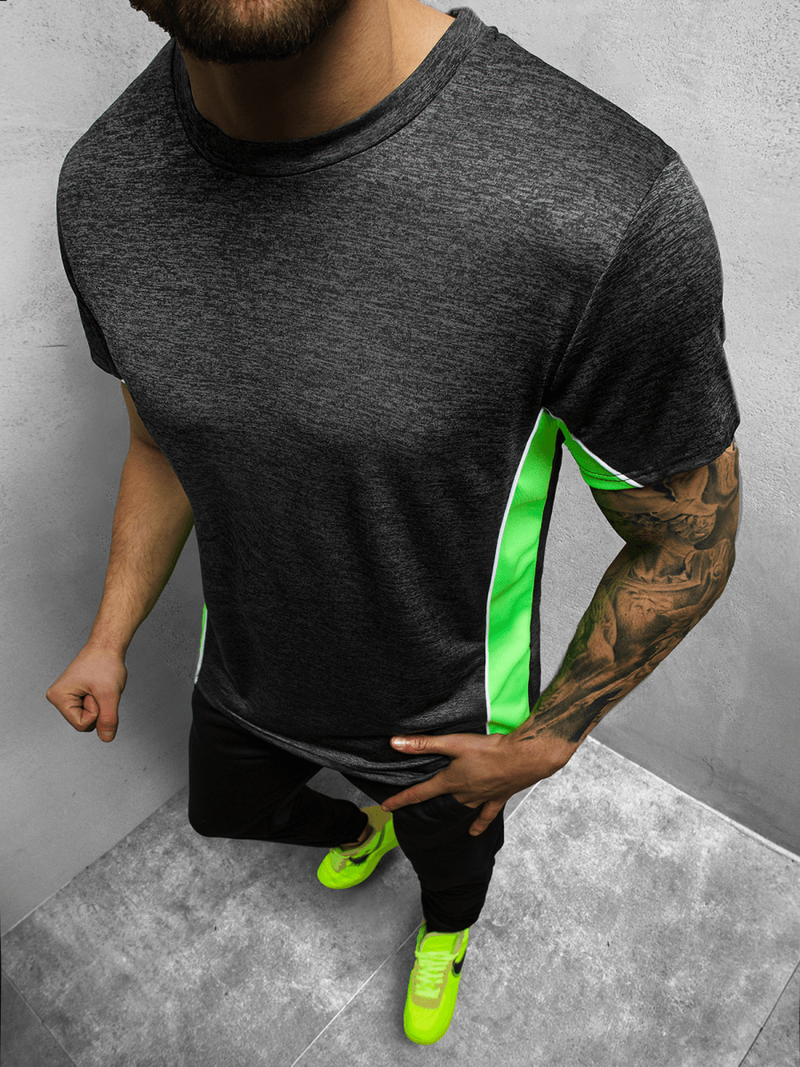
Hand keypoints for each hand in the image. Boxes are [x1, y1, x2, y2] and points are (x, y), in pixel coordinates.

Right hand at [46, 645, 127, 741]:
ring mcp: (66, 697)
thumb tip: (106, 738)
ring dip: (100, 705)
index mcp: (58, 697)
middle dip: (98, 709)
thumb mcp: (109, 694)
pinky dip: (100, 701)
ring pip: (89, 717)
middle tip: (99, 688)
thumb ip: (108, 719)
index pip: (82, 725)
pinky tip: (99, 688)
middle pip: (84, 723)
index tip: (97, 691)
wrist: (107, 646)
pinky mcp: (75, 696)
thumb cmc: (105, 663)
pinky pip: (91, 710)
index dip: (97, 712)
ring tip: (99, 687)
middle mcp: (58, 698)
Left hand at [381, 729, 578, 835]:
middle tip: (413, 810)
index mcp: (451, 781)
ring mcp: (481, 798)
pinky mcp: (497, 797)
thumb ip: (425, 744)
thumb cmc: (489, 750)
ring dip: (449, 811)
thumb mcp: (454, 743)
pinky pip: (485, 815)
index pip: (419, 793)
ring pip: (461, 808)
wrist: (523, 758)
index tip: (386, 808)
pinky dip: (479, 824)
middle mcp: (464, 794)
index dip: (401, 800)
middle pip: (440, 802)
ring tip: (440, 815)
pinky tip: (473, 833)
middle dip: (426, 805)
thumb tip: (396, 743)